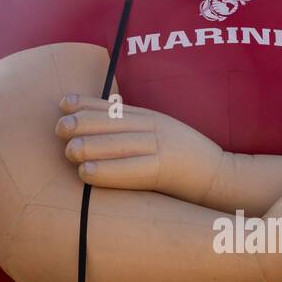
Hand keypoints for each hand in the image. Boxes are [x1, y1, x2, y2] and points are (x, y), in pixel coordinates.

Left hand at [56, 95, 223, 204]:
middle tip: (59, 127)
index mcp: (154, 118)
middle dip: (83, 122)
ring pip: (120, 143)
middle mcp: (157, 128)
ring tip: (67, 150)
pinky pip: (131, 170)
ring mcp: (162, 147)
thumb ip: (139, 130)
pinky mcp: (166, 170)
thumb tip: (106, 132)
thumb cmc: (190, 162)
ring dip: (91, 146)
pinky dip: (106, 171)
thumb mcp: (165, 136)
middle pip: (114, 122)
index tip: (63, 102)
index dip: (87, 103)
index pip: (115, 107)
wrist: (222, 179)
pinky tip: (86, 172)